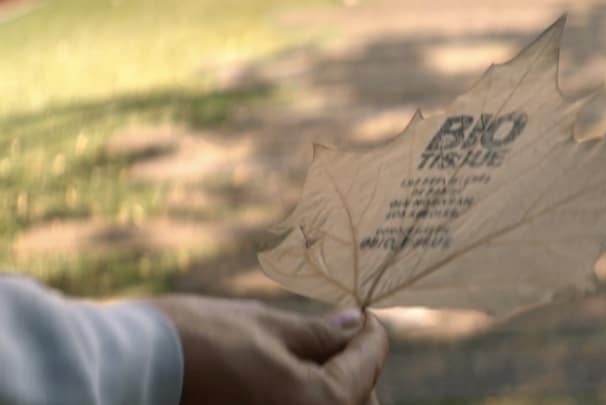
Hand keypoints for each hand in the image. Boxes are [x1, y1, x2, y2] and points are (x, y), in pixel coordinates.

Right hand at [149, 296, 387, 404]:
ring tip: (313, 359)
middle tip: (340, 337)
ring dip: (334, 391)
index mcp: (325, 401)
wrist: (129, 371)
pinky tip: (289, 380)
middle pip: (361, 401)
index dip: (371, 332)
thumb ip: (320, 334)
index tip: (365, 314)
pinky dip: (306, 401)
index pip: (370, 362)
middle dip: (357, 369)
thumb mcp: (267, 327)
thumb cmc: (196, 341)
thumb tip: (355, 325)